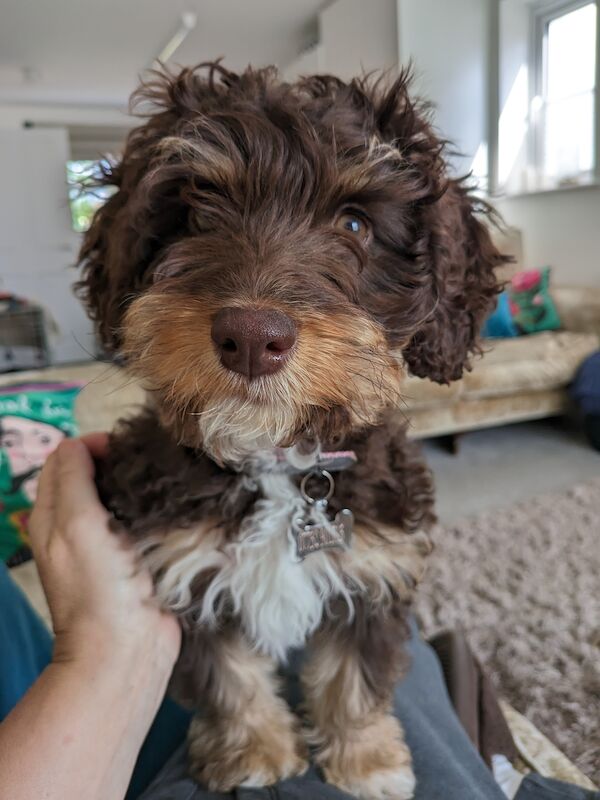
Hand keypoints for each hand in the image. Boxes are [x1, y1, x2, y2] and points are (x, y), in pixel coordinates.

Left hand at [29, 434, 180, 670]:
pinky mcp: (134, 560)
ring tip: (161, 481)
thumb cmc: (98, 587)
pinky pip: (140, 520)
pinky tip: (170, 508)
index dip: (92, 445)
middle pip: (92, 475)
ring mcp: (106, 545)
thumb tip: (78, 443)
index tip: (124, 449)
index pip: (65, 460)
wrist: (126, 650)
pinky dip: (152, 507)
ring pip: (119, 496)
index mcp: (52, 516)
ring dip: (138, 484)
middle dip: (116, 460)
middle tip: (146, 463)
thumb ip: (72, 478)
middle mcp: (75, 527)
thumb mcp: (76, 523)